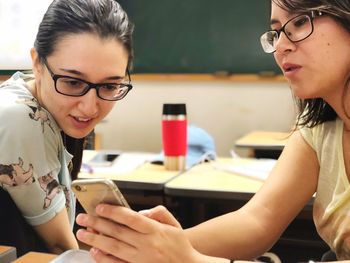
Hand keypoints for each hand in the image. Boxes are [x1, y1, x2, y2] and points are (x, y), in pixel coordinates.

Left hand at [76, 205, 200, 262]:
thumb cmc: (179, 245)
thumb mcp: (174, 224)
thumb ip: (159, 213)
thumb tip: (141, 212)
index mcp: (155, 230)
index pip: (130, 218)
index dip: (113, 212)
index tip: (99, 207)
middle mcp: (146, 244)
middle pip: (117, 232)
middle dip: (97, 223)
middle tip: (83, 218)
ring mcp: (140, 259)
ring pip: (113, 247)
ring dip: (96, 240)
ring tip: (82, 233)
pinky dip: (104, 259)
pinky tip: (94, 252)